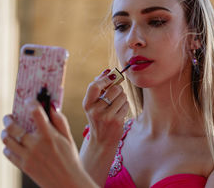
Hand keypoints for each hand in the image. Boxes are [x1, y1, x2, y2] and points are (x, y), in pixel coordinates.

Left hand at [1, 98, 96, 187]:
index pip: (36, 113)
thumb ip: (60, 121)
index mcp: (49, 135)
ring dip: (5, 133)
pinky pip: (8, 154)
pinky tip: (11, 145)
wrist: (67, 183)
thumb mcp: (68, 138)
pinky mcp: (24, 166)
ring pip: (7, 140)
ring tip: (7, 130)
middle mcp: (36, 144)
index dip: (31, 103)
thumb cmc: (70, 159)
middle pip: (14, 127)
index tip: (29, 101)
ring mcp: (28, 156)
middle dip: (9, 119)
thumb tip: (52, 106)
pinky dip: (7, 147)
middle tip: (9, 117)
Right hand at [80, 69, 129, 185]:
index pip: (95, 86)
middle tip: (116, 94)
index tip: (112, 76)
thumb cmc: (99, 119)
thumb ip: (99, 88)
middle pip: (114, 89)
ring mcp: (106, 117)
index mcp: (87, 104)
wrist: (101, 141)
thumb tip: (108, 71)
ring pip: (122, 96)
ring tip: (117, 105)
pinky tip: (120, 112)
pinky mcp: (117, 121)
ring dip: (122, 98)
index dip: (105, 78)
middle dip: (118, 89)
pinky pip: (126, 105)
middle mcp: (95, 110)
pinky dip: (125, 106)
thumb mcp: (93, 105)